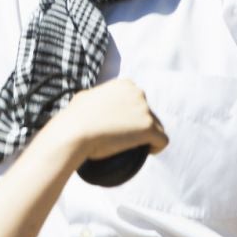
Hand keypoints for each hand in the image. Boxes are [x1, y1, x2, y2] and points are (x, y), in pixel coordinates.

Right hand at [46, 78, 169, 164]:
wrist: (74, 131)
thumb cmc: (75, 117)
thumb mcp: (85, 97)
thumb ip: (97, 96)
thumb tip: (94, 100)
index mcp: (125, 85)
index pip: (138, 99)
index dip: (133, 113)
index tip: (124, 125)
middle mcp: (138, 93)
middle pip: (148, 112)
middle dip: (141, 124)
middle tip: (127, 137)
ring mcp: (145, 110)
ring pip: (157, 126)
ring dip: (149, 136)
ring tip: (136, 147)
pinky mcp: (149, 128)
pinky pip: (162, 141)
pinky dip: (157, 147)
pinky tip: (148, 152)